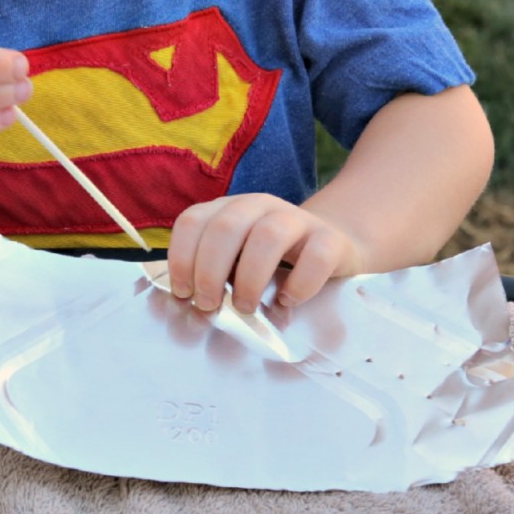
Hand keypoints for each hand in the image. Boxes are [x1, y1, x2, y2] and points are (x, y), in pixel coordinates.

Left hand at [167, 194, 364, 313]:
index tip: (183, 292)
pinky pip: (316, 257)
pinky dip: (298, 284)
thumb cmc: (269, 260)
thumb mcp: (235, 259)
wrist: (330, 246)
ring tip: (245, 307)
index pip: (193, 221)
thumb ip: (212, 272)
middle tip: (208, 305)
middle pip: (226, 227)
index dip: (181, 257)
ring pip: (269, 236)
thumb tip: (190, 304)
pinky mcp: (332, 240)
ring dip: (249, 278)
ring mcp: (298, 219)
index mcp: (229, 208)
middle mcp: (260, 206)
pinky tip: (287, 301)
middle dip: (209, 271)